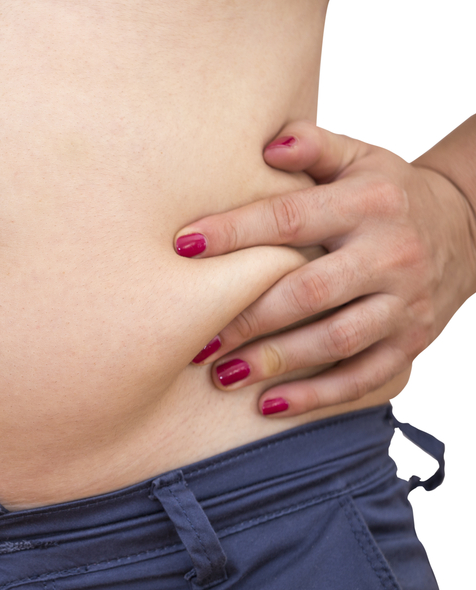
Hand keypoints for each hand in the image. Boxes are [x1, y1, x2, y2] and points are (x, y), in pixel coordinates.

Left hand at [176, 121, 475, 416]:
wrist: (469, 227)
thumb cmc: (386, 192)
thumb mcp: (359, 157)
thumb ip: (314, 147)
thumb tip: (269, 144)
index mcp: (369, 204)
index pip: (292, 218)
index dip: (235, 233)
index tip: (183, 246)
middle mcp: (390, 254)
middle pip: (311, 291)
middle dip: (250, 317)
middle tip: (199, 338)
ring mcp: (405, 303)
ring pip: (336, 340)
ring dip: (277, 361)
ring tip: (223, 374)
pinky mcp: (412, 342)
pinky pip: (364, 376)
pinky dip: (317, 395)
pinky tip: (269, 404)